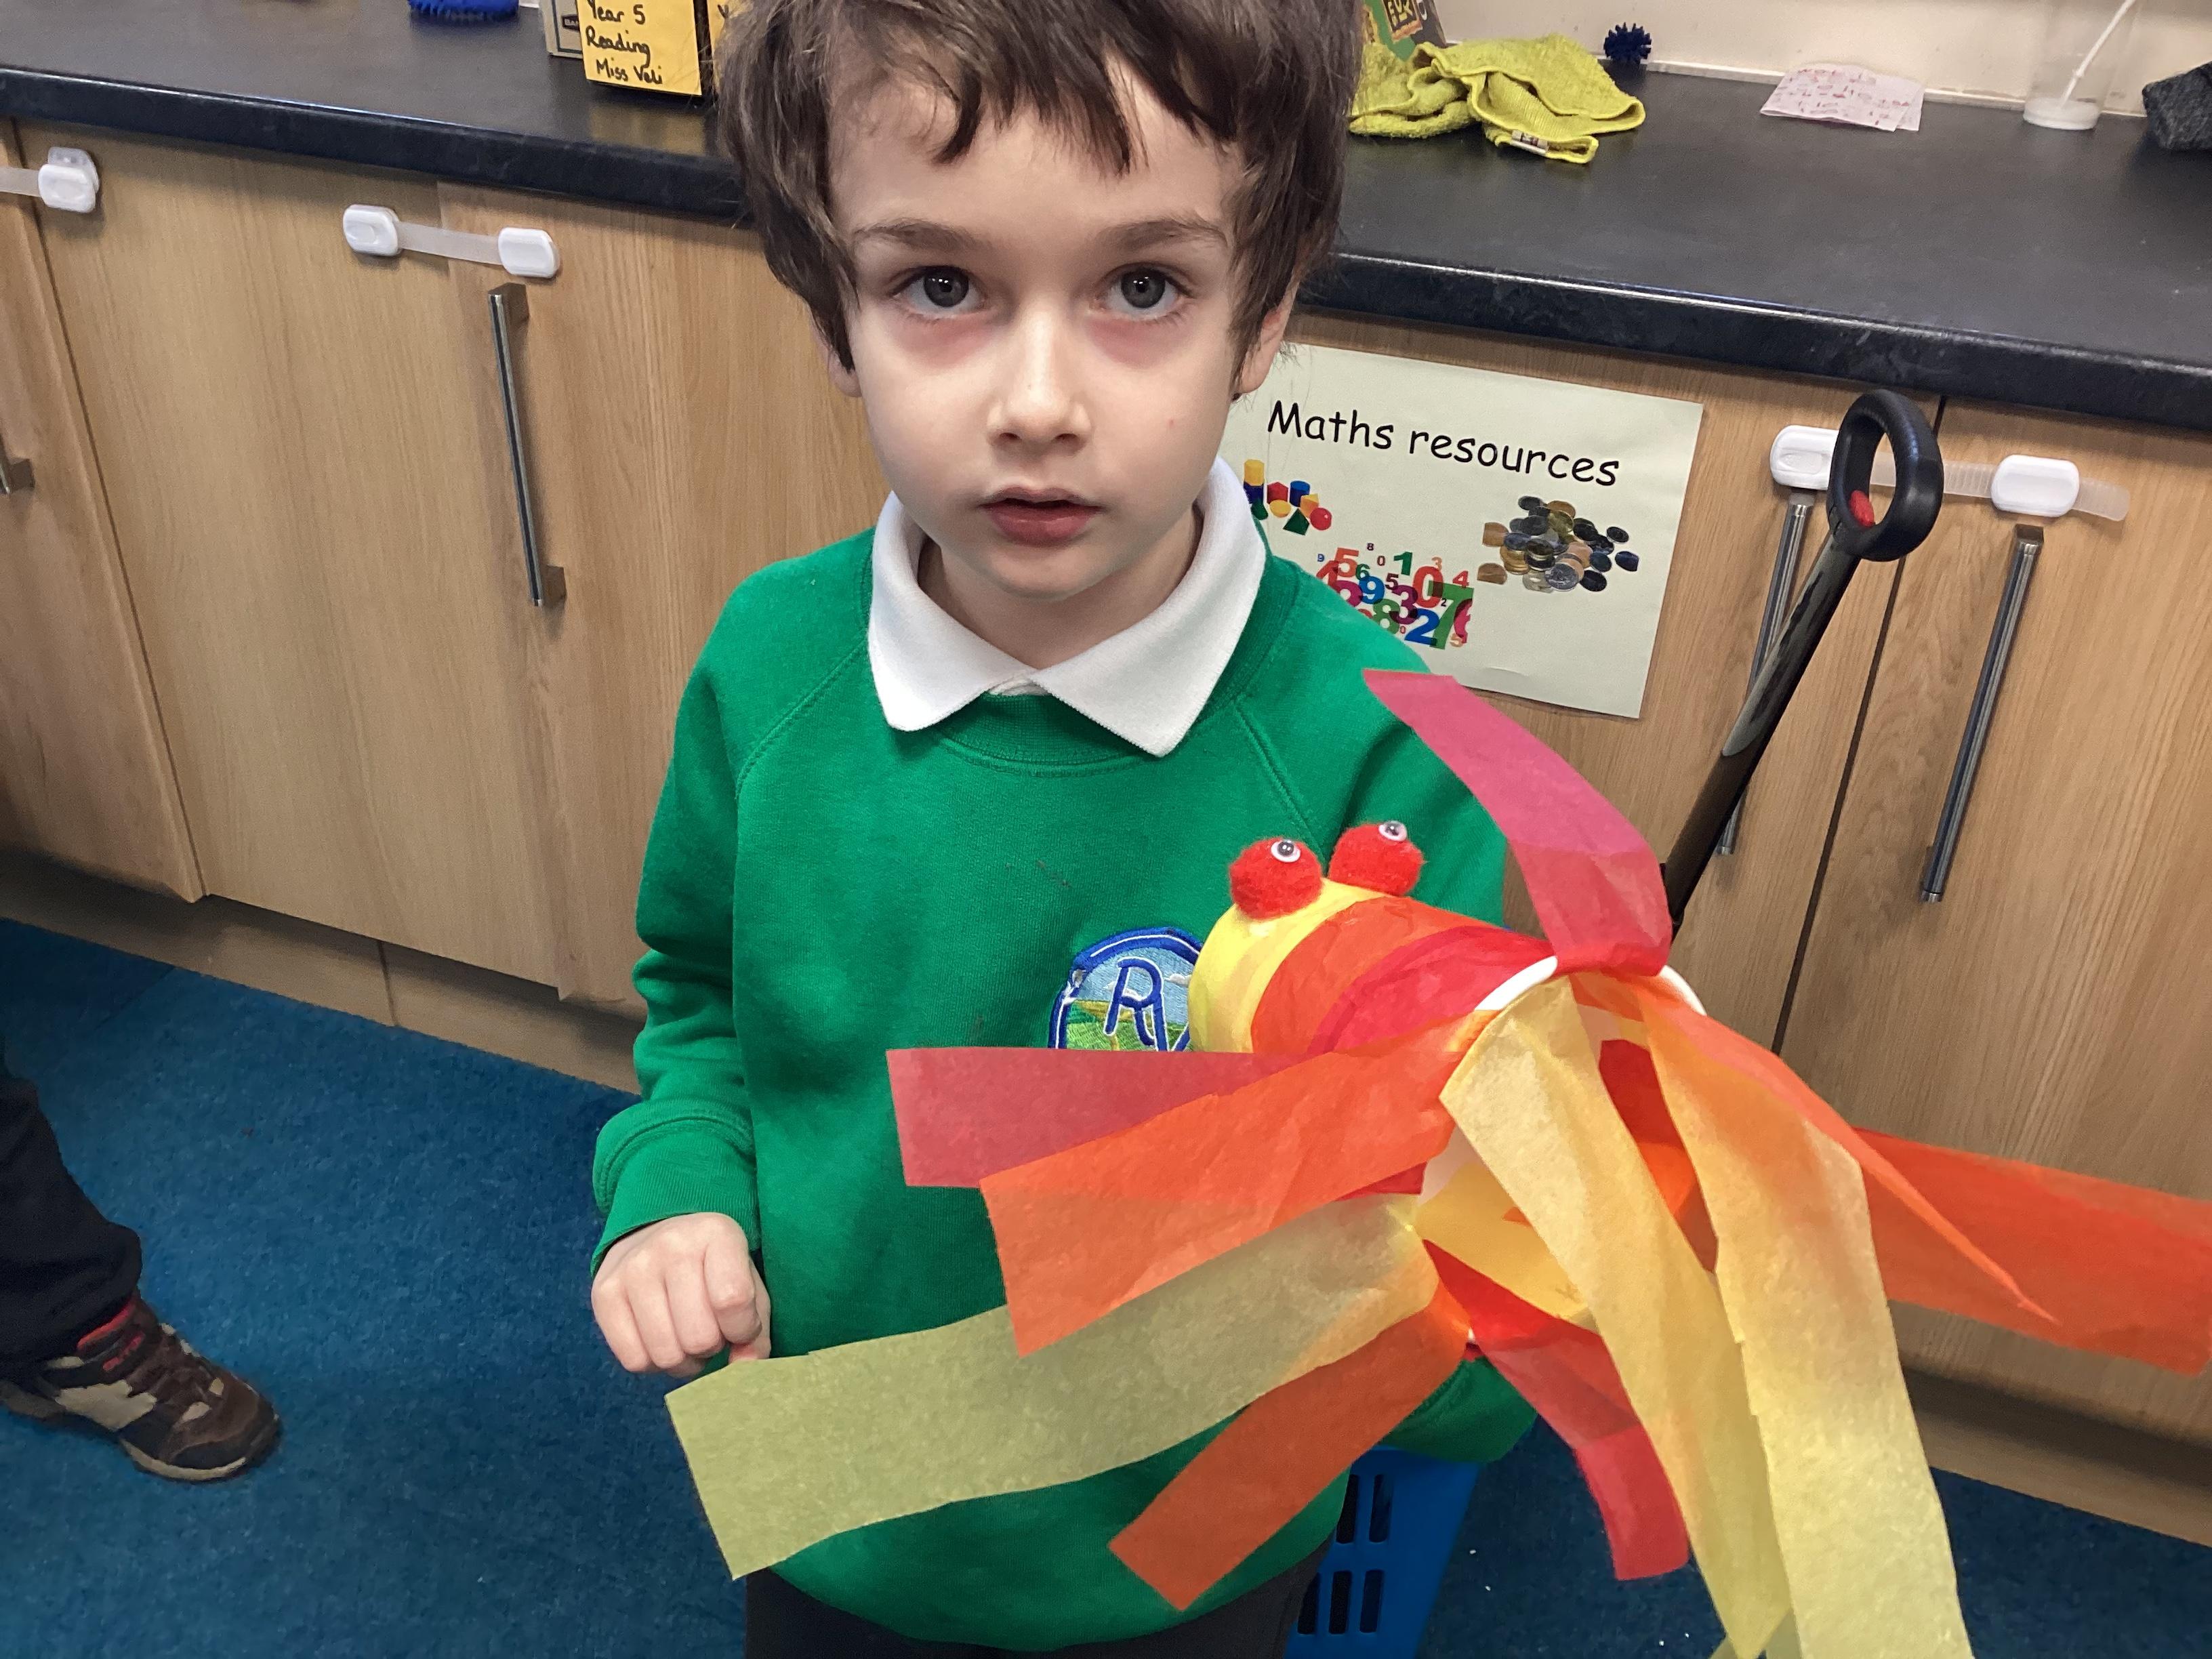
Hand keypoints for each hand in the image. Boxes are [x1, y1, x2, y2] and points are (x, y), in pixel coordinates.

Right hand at [591, 1211, 769, 1376]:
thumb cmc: (713, 1269)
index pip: (733, 1301)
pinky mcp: (603, 1293)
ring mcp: (632, 1268)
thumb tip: (743, 1367)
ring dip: (684, 1359)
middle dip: (711, 1346)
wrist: (656, 1236)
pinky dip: (653, 1363)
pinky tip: (661, 1338)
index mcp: (716, 1233)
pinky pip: (634, 1360)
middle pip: (698, 1336)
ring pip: (666, 1354)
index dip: (743, 1329)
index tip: (740, 1325)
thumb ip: (756, 1330)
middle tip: (709, 1328)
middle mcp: (670, 1245)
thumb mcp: (748, 1284)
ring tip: (686, 1334)